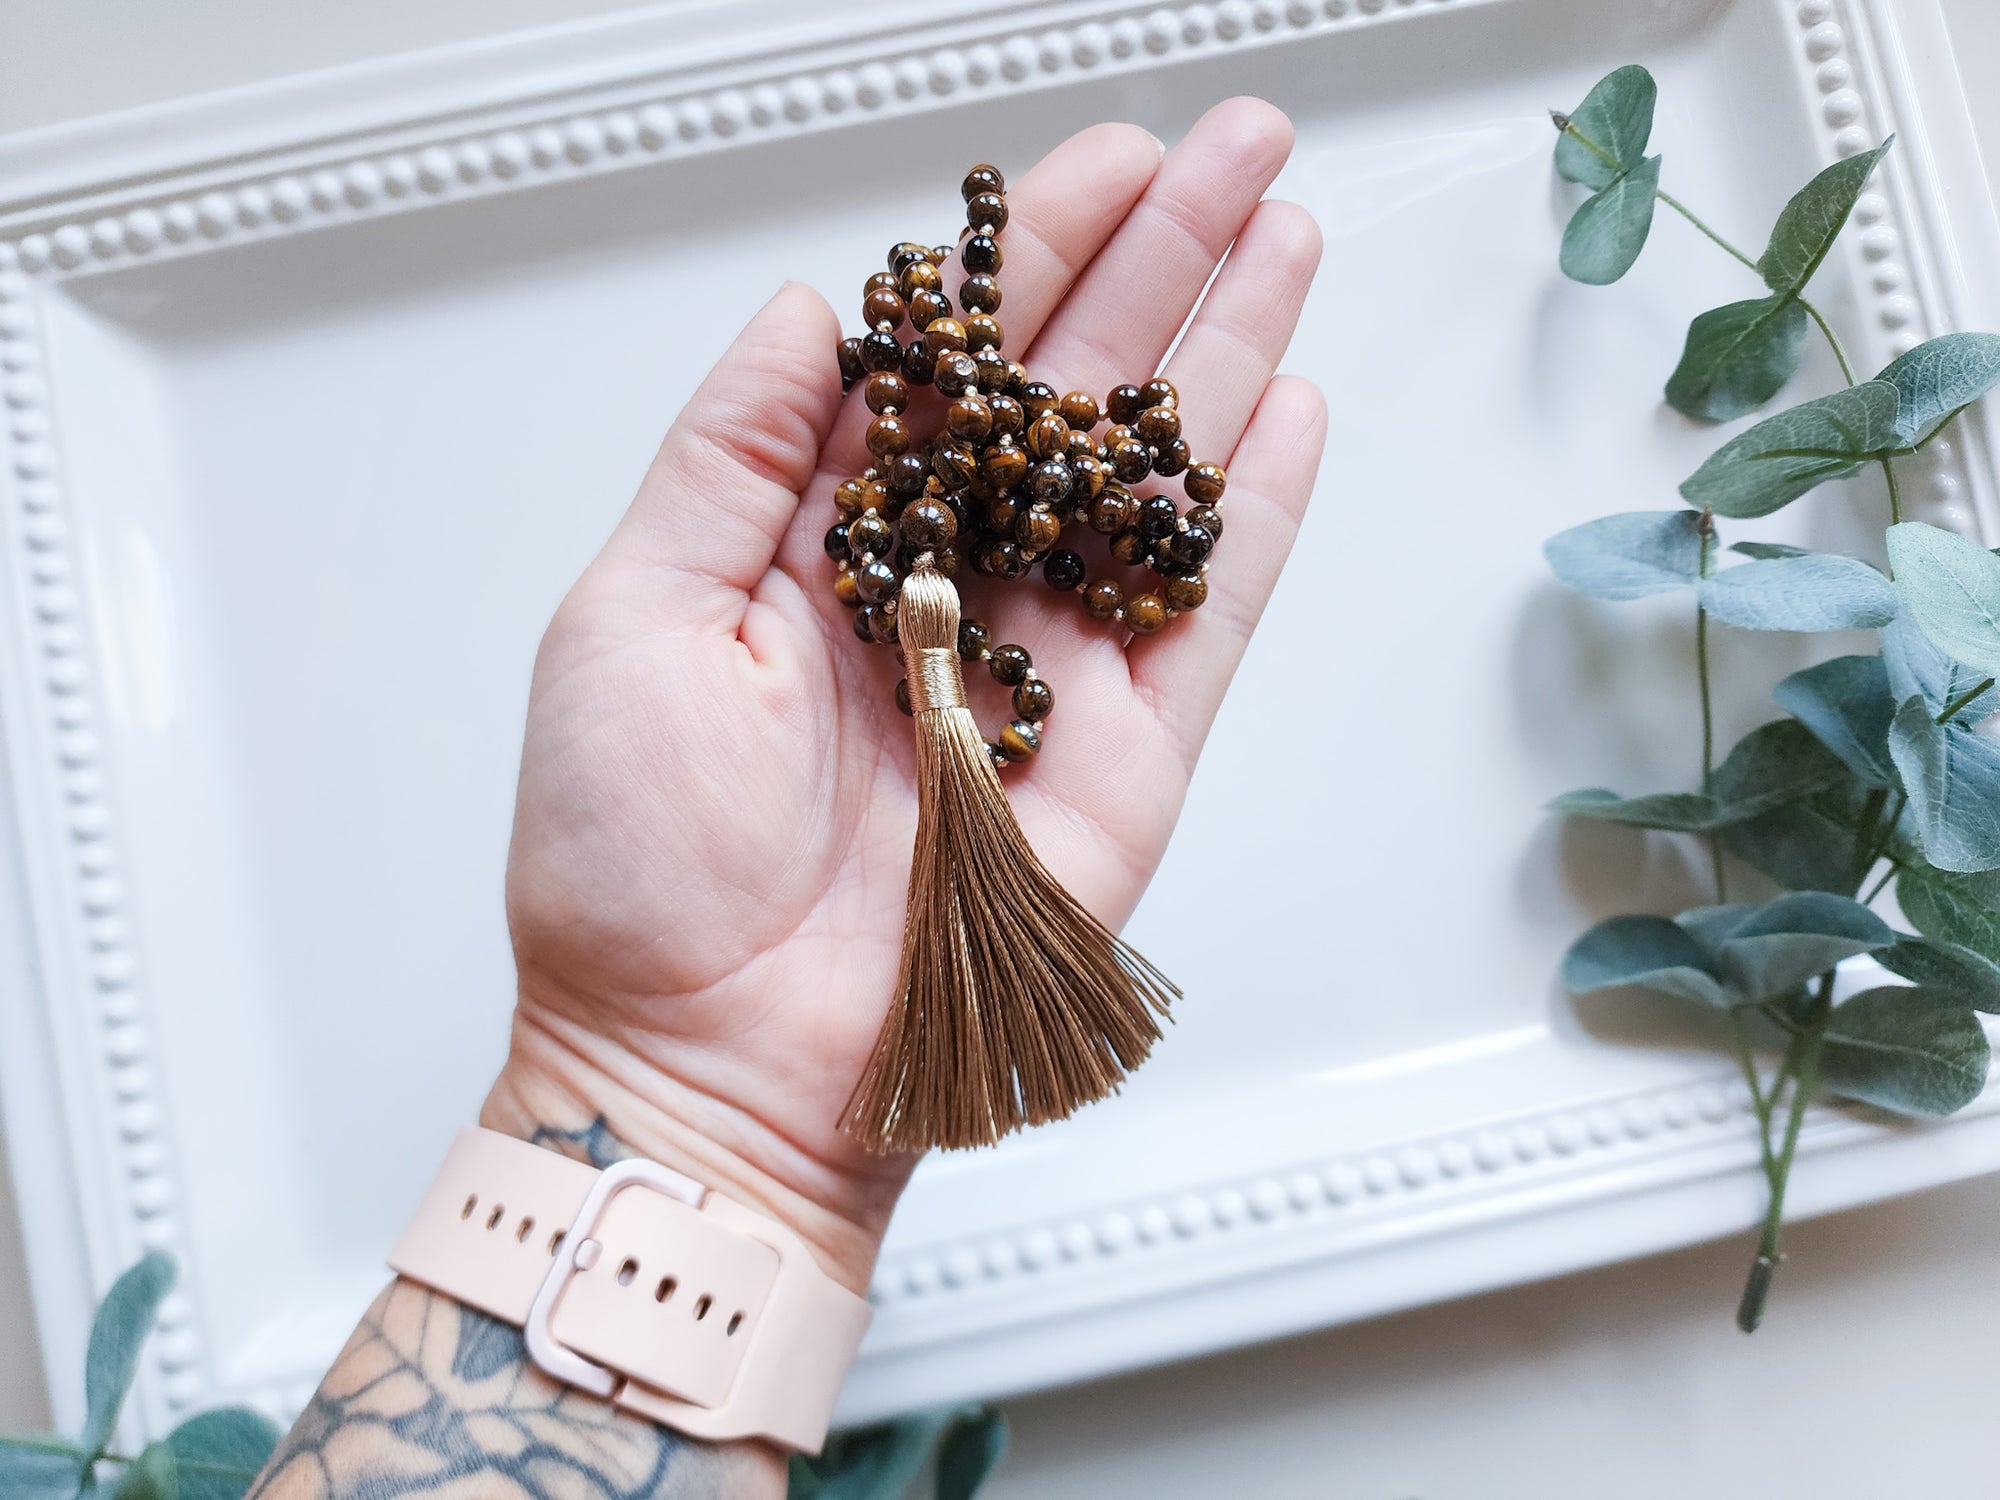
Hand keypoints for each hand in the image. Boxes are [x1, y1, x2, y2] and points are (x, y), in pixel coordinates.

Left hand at [484, 98, 1326, 1292]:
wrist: (708, 1062)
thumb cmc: (630, 865)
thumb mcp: (634, 616)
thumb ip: (731, 457)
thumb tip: (809, 314)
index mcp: (835, 544)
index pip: (955, 368)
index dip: (1028, 258)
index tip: (1097, 161)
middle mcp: (955, 589)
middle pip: (1077, 398)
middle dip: (1163, 263)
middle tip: (1244, 145)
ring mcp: (1050, 671)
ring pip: (1155, 481)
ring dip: (1231, 352)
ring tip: (1291, 229)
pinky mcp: (1125, 762)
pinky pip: (1206, 617)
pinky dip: (1254, 515)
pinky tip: (1291, 407)